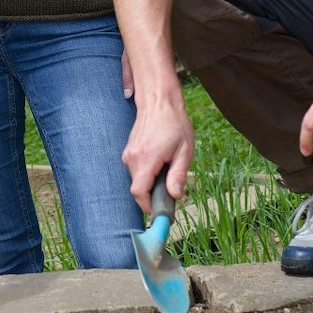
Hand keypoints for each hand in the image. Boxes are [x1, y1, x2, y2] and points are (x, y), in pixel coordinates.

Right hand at [122, 66, 194, 213]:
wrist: (158, 101)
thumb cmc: (174, 124)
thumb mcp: (184, 151)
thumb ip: (178, 175)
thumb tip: (176, 197)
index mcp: (146, 159)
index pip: (139, 193)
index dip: (149, 206)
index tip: (161, 211)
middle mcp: (132, 158)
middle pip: (139, 189)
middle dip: (154, 194)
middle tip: (172, 188)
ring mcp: (128, 154)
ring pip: (138, 180)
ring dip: (152, 182)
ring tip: (168, 167)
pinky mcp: (128, 152)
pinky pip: (137, 171)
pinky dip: (148, 173)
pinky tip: (161, 160)